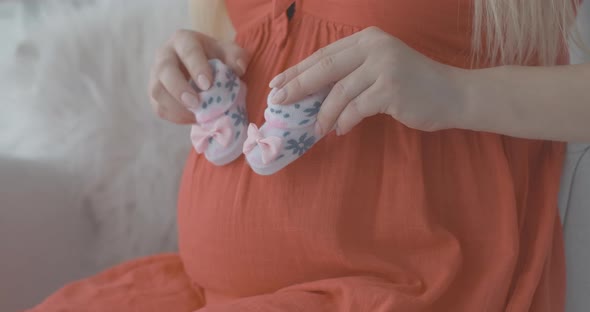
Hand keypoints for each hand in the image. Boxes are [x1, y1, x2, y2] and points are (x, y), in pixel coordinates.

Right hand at [149, 29, 249, 123]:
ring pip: (157, 91)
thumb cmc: (216, 58)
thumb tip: (238, 68)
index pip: (188, 50)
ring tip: (196, 115)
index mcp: (183, 40)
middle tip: (196, 103)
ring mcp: (156, 75)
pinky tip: (192, 119)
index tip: (207, 84)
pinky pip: (159, 108)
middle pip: (165, 70)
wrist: (202, 67)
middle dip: (179, 88)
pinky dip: (175, 117)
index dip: (196, 67)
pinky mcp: (155, 94)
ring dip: (176, 106)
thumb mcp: (229, 52)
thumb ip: (237, 56)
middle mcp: (165, 55)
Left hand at [268, 26, 465, 135]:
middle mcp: (374, 47)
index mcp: (367, 39)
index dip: (298, 70)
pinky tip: (339, 130)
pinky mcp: (391, 89)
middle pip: (325, 68)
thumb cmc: (413, 85)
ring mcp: (384, 67)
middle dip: (298, 86)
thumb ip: (351, 73)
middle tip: (278, 101)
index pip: (324, 54)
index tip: (278, 83)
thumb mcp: (379, 69)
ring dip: (323, 114)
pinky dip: (344, 121)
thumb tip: (311, 93)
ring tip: (315, 129)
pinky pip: (356, 109)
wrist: (453, 94)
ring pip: (339, 92)